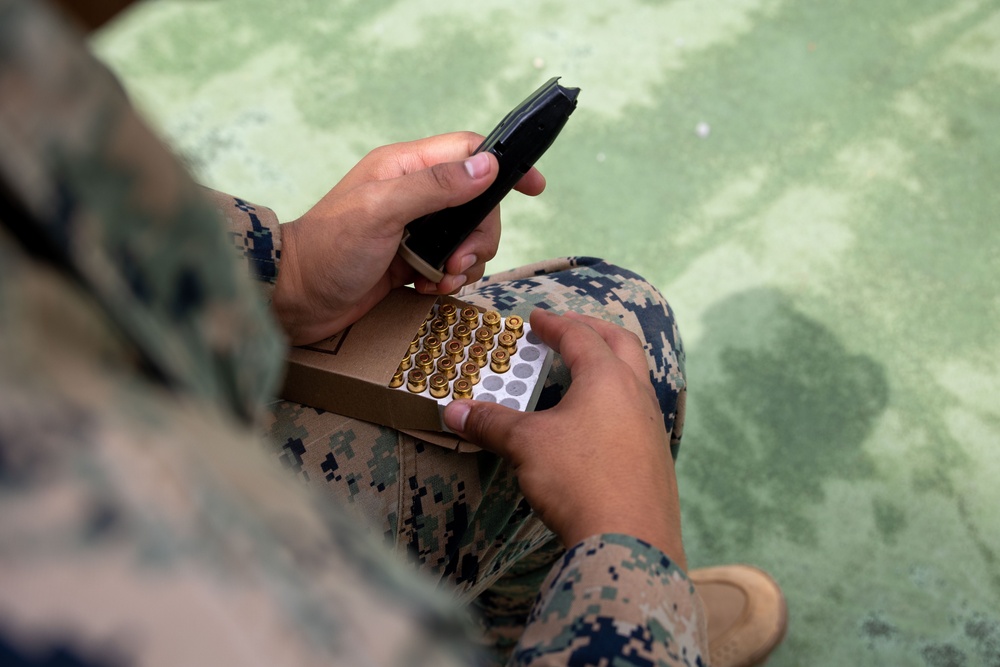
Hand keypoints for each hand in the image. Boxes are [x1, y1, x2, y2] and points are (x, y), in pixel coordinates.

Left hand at [273, 133, 545, 344]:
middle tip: (458, 259)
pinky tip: (428, 287)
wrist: (294, 301)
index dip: (504, 165)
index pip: (467, 151)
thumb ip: (435, 186)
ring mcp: (414, 229)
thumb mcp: (381, 211)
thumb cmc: (328, 250)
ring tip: (440, 277)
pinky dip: (449, 278)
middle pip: (478, 202)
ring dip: (465, 261)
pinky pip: (452, 264)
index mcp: (404, 167)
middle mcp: (413, 194)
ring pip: (469, 237)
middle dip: (480, 234)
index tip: (534, 186)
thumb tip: (487, 165)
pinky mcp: (412, 260)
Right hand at [443, 309, 686, 568]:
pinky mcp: (656, 458)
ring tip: (585, 371)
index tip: (537, 318)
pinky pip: (639, 412)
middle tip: (569, 328)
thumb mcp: (526, 445)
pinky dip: (618, 400)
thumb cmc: (578, 479)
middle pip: (622, 345)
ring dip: (612, 365)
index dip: (555, 324)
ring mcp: (652, 427)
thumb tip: (453, 412)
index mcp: (607, 378)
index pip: (581, 337)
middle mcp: (637, 394)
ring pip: (636, 379)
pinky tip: (600, 422)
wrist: (630, 540)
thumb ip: (491, 423)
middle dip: (594, 331)